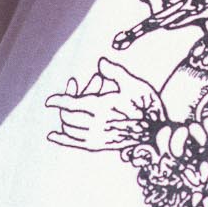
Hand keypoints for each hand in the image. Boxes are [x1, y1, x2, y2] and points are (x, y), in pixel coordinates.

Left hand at [45, 58, 164, 151]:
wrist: (157, 132)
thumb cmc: (147, 106)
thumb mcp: (135, 84)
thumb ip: (115, 72)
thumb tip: (100, 62)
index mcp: (102, 107)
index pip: (71, 105)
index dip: (59, 101)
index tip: (50, 101)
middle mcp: (96, 124)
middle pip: (70, 114)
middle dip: (68, 101)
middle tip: (77, 85)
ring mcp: (97, 136)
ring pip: (71, 127)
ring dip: (68, 115)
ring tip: (77, 102)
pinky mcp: (100, 145)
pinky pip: (76, 143)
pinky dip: (63, 139)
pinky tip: (53, 135)